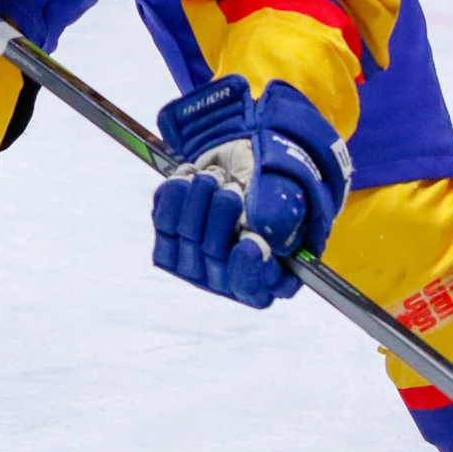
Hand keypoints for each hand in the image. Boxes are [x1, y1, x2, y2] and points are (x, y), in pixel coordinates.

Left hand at [150, 75, 350, 307]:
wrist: (246, 163)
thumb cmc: (276, 185)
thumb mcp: (289, 194)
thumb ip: (282, 215)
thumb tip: (264, 237)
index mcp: (272, 279)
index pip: (252, 289)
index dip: (248, 267)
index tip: (252, 241)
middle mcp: (232, 279)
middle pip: (215, 257)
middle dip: (223, 214)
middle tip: (233, 187)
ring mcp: (198, 265)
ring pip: (187, 236)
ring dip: (199, 197)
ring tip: (214, 175)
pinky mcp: (170, 243)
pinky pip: (163, 221)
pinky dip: (175, 193)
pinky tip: (190, 176)